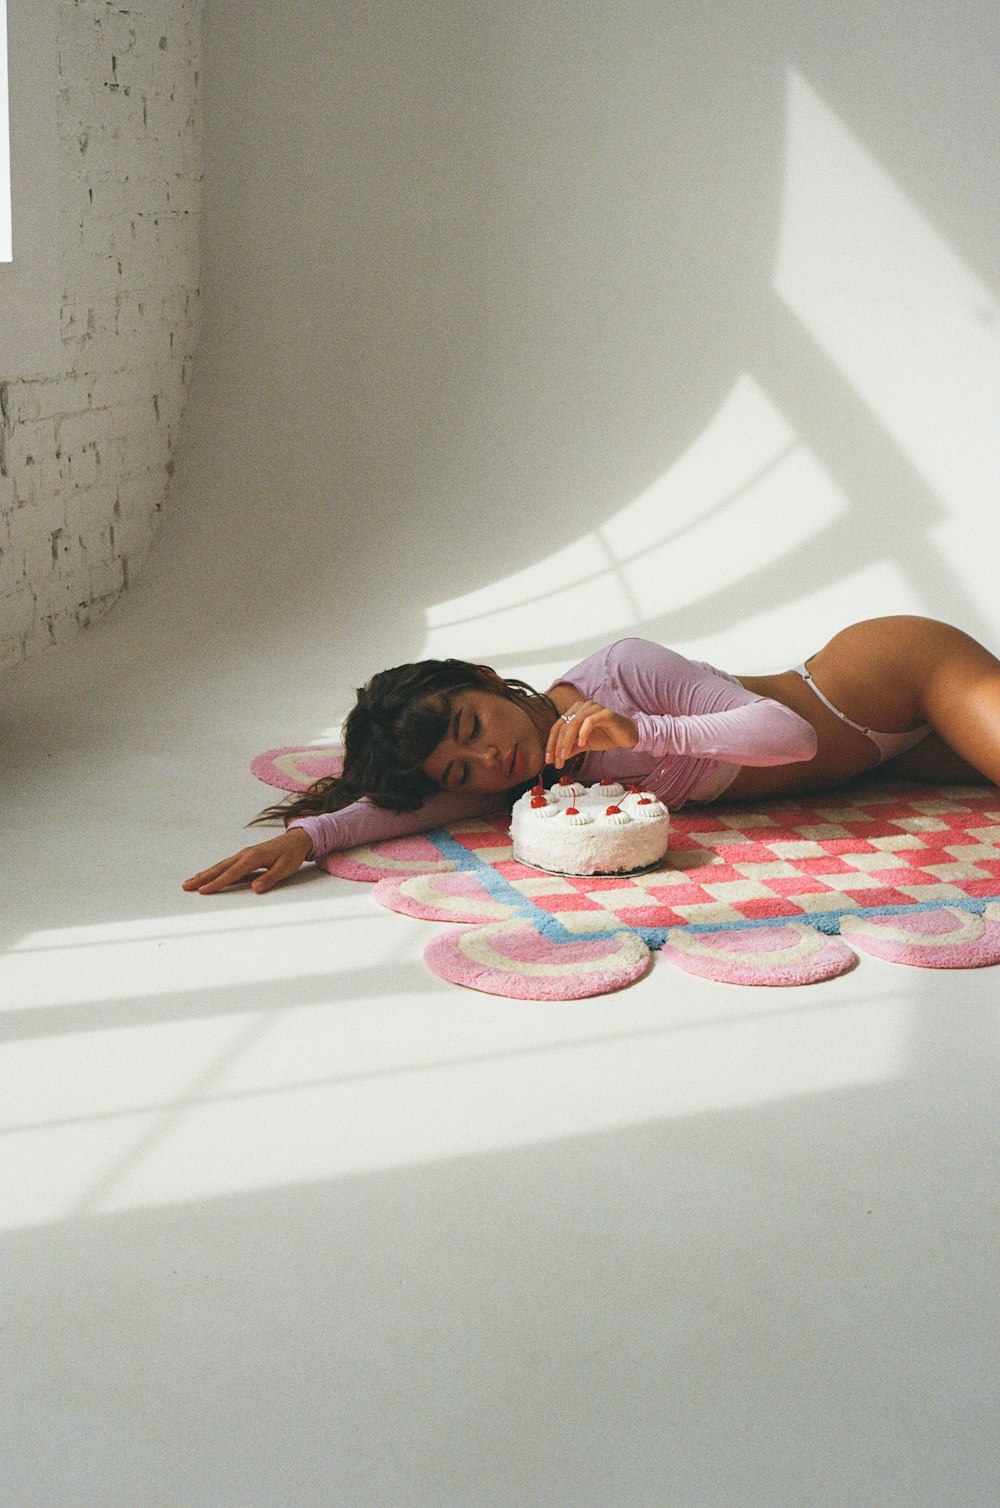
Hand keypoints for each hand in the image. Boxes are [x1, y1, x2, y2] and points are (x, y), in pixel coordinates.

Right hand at [182, 827, 313, 895]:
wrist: (296, 840)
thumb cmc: (291, 855)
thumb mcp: (285, 869)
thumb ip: (270, 878)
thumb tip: (255, 888)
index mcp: (254, 857)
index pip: (232, 873)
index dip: (217, 883)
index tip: (203, 890)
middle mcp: (245, 854)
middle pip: (220, 868)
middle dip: (203, 878)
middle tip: (186, 886)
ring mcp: (244, 854)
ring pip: (221, 866)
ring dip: (205, 874)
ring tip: (190, 882)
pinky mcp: (246, 856)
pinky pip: (227, 865)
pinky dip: (215, 870)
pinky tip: (207, 875)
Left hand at [546, 700, 637, 767]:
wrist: (628, 736)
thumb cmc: (606, 736)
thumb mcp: (584, 744)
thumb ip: (570, 748)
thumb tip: (556, 757)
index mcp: (575, 711)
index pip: (557, 727)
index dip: (551, 744)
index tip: (548, 760)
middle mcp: (582, 706)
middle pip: (563, 726)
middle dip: (557, 746)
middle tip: (556, 762)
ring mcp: (594, 708)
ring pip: (573, 723)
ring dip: (567, 742)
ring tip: (564, 756)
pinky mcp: (605, 713)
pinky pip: (590, 721)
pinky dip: (583, 733)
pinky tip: (581, 744)